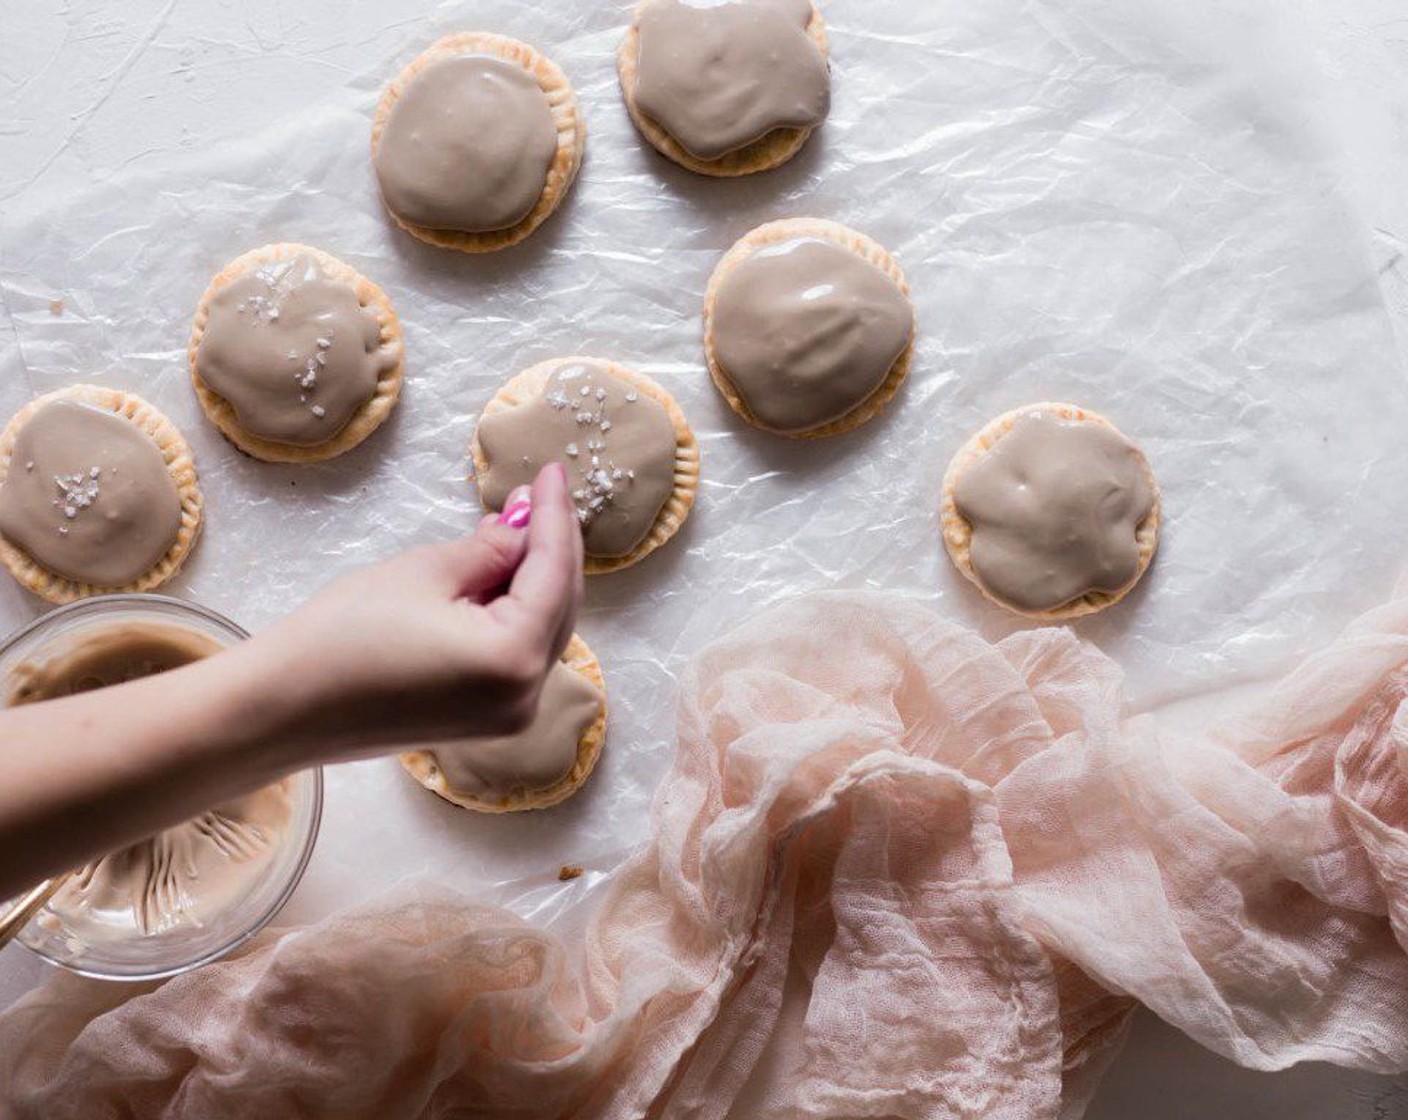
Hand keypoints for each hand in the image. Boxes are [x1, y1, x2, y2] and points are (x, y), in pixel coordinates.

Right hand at [227, 462, 583, 766]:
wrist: (282, 708)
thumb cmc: (343, 637)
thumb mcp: (425, 572)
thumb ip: (489, 550)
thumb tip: (522, 527)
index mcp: (515, 659)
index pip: (553, 572)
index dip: (554, 516)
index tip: (552, 473)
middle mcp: (525, 698)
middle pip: (559, 604)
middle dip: (550, 545)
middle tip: (537, 492)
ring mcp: (507, 716)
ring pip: (543, 629)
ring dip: (533, 576)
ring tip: (515, 522)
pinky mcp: (483, 720)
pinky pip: (518, 653)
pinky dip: (514, 610)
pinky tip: (498, 570)